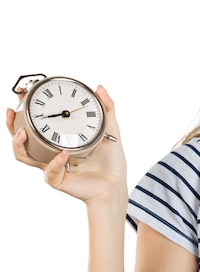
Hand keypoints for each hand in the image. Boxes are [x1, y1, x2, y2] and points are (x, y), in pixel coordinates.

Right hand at [6, 86, 127, 205]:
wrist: (116, 184)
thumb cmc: (111, 161)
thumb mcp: (110, 130)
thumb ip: (107, 108)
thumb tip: (99, 87)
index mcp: (60, 140)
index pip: (37, 124)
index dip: (26, 111)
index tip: (23, 95)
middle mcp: (51, 153)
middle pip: (21, 139)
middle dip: (11, 125)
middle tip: (12, 111)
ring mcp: (52, 166)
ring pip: (24, 156)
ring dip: (19, 144)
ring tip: (23, 132)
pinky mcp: (58, 179)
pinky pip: (50, 171)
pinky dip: (56, 161)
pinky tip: (64, 153)